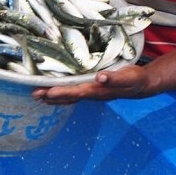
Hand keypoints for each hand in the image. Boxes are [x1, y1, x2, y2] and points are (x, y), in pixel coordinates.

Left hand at [32, 64, 151, 104]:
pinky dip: (61, 94)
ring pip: (69, 98)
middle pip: (69, 97)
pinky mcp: (91, 90)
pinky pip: (73, 94)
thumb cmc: (134, 79)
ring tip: (36, 95)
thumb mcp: (127, 77)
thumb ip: (114, 78)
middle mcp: (92, 95)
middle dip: (51, 96)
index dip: (63, 93)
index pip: (77, 92)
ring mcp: (91, 94)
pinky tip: (51, 93)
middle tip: (34, 94)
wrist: (141, 85)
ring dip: (53, 97)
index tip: (48, 92)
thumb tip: (100, 78)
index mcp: (99, 91)